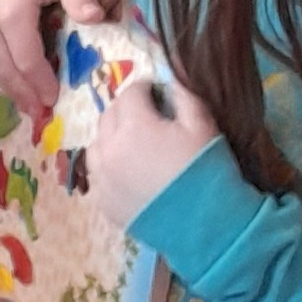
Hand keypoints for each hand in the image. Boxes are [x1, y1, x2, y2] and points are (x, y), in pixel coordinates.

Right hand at [0, 0, 103, 110]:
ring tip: (24, 99)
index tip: (55, 98)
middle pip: (3, 68)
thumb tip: (97, 19)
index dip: (41, 82)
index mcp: (10, 10)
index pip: (26, 60)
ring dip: (5, 83)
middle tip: (39, 110)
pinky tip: (6, 72)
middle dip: (22, 91)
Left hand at [86, 66, 220, 227]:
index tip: (157, 94)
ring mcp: (102, 178)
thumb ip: (183, 95)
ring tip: (133, 144)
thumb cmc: (205, 169)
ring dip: (111, 137)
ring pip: (96, 145)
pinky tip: (128, 172)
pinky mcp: (103, 203)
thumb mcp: (202, 125)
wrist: (204, 224)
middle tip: (146, 116)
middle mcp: (109, 149)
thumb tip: (170, 78)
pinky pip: (97, 175)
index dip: (145, 89)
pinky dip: (109, 166)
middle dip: (126, 110)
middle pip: (108, 116)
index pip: (130, 93)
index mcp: (133, 126)